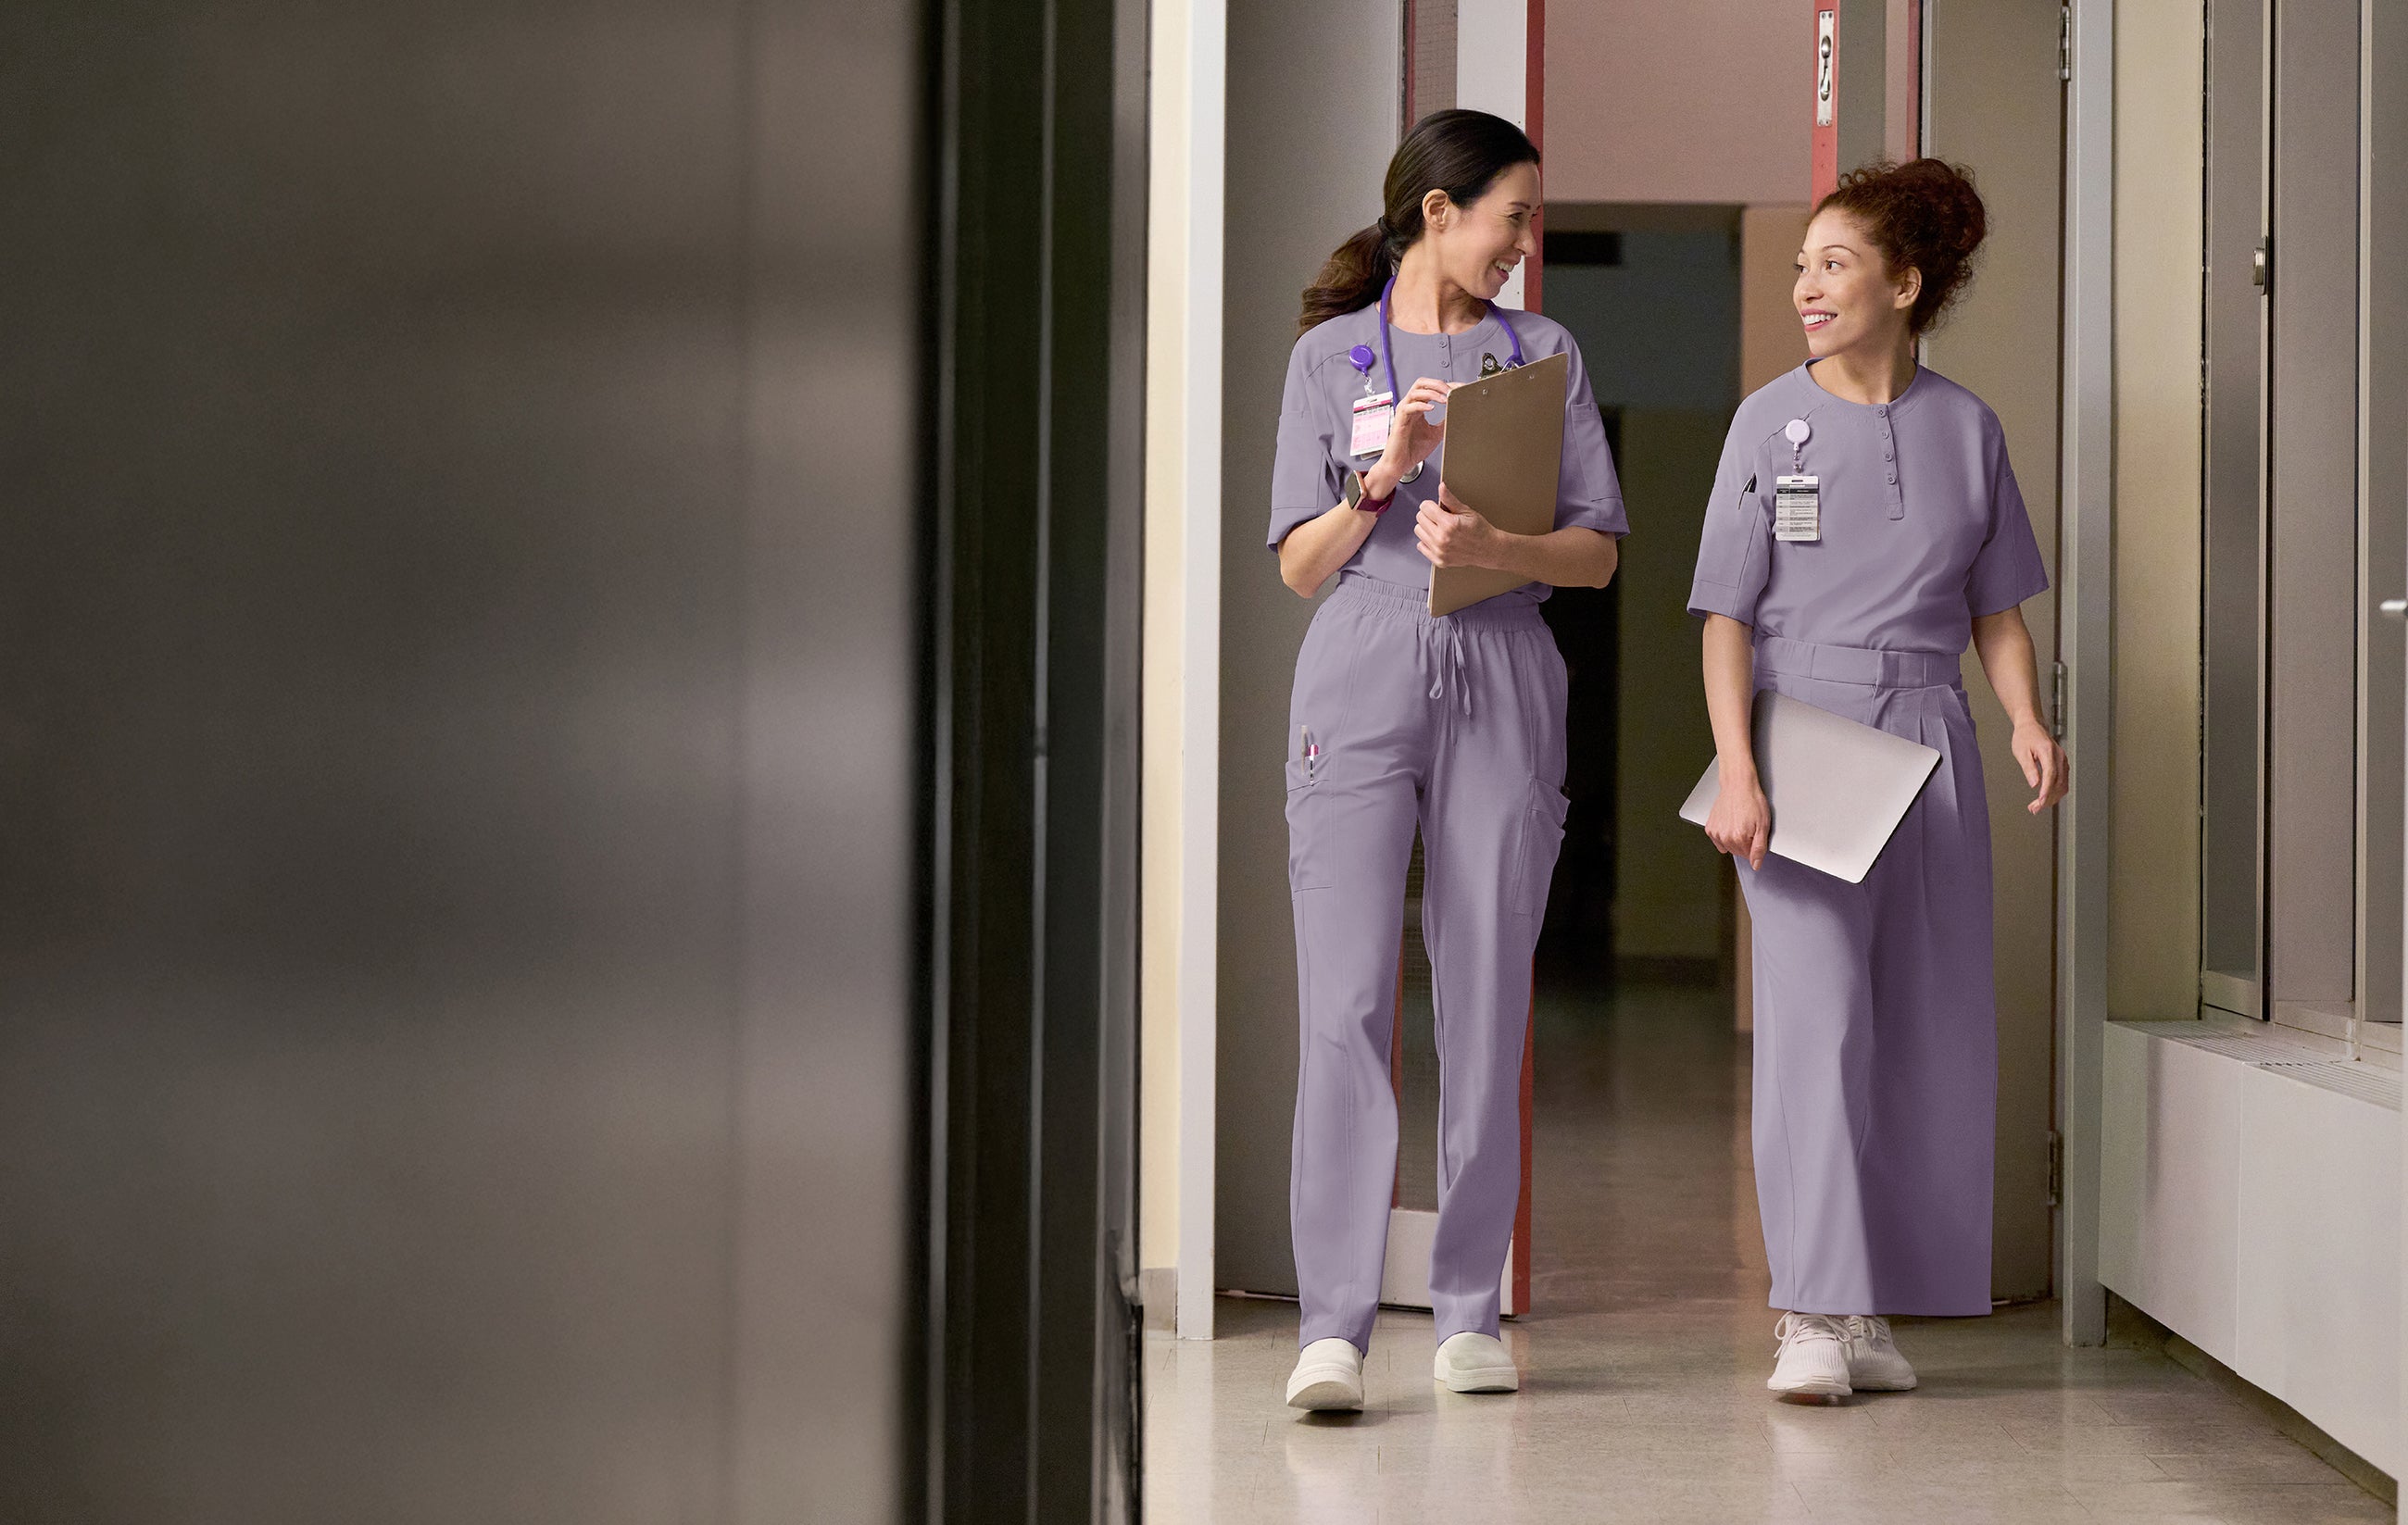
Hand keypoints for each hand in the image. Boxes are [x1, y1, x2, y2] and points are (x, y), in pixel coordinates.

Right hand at [1374, 377, 1453, 491]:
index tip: (1459, 388)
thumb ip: (1444, 422)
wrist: (1399, 464)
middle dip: (1438, 384)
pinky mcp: (1400, 420)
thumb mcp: (1436, 433)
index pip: (1431, 388)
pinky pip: (1409, 407)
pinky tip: (1431, 408)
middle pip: (1422, 383)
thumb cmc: (1412, 450)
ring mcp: (1404, 411)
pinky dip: (1421, 405)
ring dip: (1432, 393)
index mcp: (1418, 407)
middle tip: (1451, 390)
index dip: (1446, 386)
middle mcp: (1410, 406)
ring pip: (1416, 391)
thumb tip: (1457, 414)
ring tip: (1444, 399)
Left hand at [1415, 484, 1500, 569]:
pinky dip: (1426, 541)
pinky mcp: (1438, 560)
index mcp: (1448, 524)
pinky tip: (1438, 538)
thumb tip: (1441, 487)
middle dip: (1428, 514)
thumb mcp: (1466, 511)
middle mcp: (1441, 539)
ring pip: (1418, 531)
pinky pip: (1420, 546)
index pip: (1425, 507)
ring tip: (1439, 527)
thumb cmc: (1479, 530)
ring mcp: (1439, 551)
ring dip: (1426, 527)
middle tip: (1440, 517)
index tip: (1437, 507)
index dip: (1431, 504)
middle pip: (1419, 518)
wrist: (1488, 549)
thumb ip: (1450, 499)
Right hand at [1703, 771, 1770, 869]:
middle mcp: (1725, 837)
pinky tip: (1730, 824)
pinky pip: (1718, 840)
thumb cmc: (1752, 800)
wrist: (1738, 785)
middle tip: (1749, 827)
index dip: (1754, 845)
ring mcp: (1716, 833)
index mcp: (1739, 838)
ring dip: (1734, 839)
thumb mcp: (1763, 824)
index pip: (1749, 856)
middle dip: (1745, 843)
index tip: (1755, 833)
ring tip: (1739, 824)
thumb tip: (1756, 865)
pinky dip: (1724, 835)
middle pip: (1738, 852)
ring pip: (1728, 847)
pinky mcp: (1710, 828)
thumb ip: (1759, 848)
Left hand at [2011, 719, 2069, 813]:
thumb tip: (2034, 784)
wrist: (2032, 726)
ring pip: (2063, 784)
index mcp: (2049, 752)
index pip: (2051, 775)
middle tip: (2034, 809)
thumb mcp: (2021, 752)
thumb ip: (2028, 768)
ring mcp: (2062, 760)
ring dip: (2052, 798)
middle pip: (2058, 782)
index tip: (2040, 801)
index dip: (2046, 790)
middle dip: (2048, 798)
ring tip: (2037, 807)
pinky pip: (2062, 781)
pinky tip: (2045, 798)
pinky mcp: (2062, 764)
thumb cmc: (2025, 737)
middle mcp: (2059, 756)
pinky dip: (2055, 792)